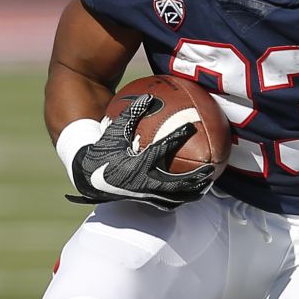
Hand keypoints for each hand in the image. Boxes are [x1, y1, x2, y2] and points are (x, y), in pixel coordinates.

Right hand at [66, 94, 215, 210]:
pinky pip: (167, 203)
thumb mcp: (114, 131)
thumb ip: (131, 114)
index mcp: (134, 164)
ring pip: (173, 197)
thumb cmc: (103, 150)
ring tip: (209, 184)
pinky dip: (182, 198)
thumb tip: (149, 96)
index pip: (161, 149)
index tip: (191, 125)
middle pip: (174, 183)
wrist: (88, 177)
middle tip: (211, 168)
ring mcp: (144, 195)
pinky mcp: (144, 201)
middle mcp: (140, 183)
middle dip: (194, 177)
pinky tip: (193, 192)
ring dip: (192, 192)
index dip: (177, 136)